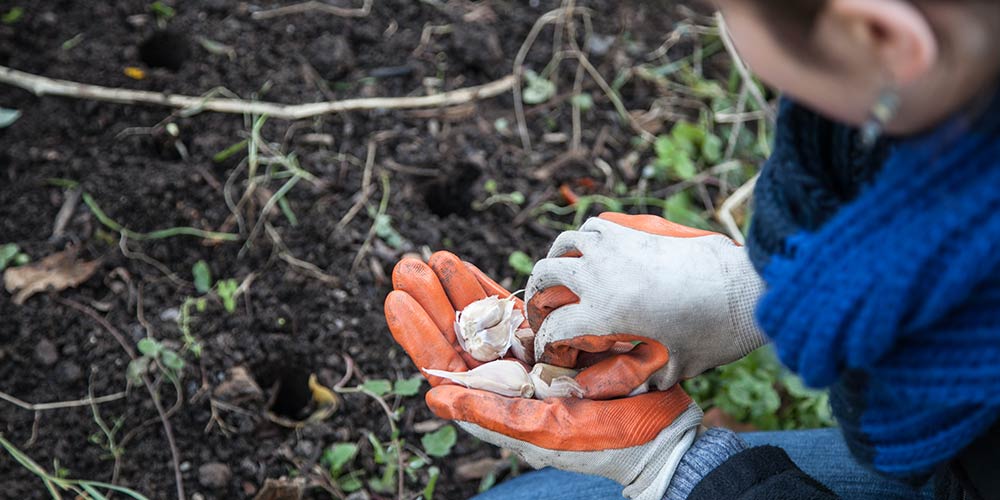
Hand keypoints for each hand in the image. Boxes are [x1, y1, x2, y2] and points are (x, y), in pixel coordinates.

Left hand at [385, 252, 701, 499]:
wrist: (658, 435)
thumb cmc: (603, 443)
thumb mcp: (546, 430)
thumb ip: (493, 413)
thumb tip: (436, 395)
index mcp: (496, 403)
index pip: (447, 364)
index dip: (418, 331)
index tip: (397, 298)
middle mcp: (506, 379)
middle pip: (458, 333)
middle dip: (432, 298)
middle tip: (406, 265)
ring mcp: (529, 357)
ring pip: (483, 318)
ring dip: (458, 288)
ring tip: (433, 258)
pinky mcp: (555, 340)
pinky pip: (516, 313)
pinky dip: (494, 292)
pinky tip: (472, 272)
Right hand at [526, 213, 765, 389]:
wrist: (747, 288)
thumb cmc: (714, 333)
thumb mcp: (675, 367)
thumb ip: (644, 377)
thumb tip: (626, 387)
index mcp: (604, 313)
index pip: (554, 328)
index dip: (545, 345)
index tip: (548, 353)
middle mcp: (600, 275)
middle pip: (545, 275)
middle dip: (537, 297)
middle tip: (544, 311)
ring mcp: (615, 247)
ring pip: (564, 243)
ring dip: (557, 261)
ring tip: (561, 276)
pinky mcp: (635, 231)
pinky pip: (594, 226)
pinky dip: (585, 239)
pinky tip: (594, 253)